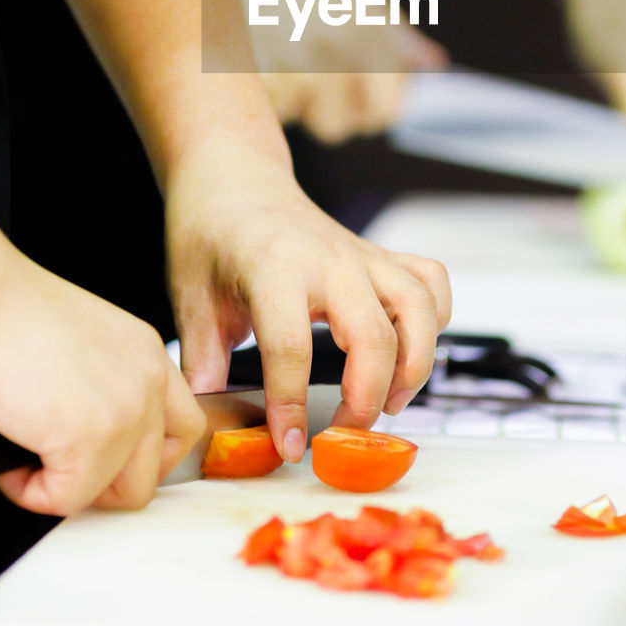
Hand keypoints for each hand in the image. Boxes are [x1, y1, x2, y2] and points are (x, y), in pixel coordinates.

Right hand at [0, 254, 205, 515]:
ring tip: (30, 459)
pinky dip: (30, 491)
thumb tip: (89, 434)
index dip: (145, 456)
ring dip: (72, 488)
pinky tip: (12, 461)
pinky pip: (67, 499)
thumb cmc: (10, 313)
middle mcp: (149, 380)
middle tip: (64, 469)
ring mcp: (127, 412)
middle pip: (158, 467)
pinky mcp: (90, 440)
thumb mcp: (86, 341)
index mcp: (148, 353)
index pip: (183, 425)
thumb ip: (106, 383)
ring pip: (122, 493)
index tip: (109, 462)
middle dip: (109, 482)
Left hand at [165, 147, 451, 462]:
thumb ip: (202, 362)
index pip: (292, 348)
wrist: (235, 179)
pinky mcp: (379, 255)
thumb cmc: (210, 235)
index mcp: (274, 268)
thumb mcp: (189, 298)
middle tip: (344, 435)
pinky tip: (409, 351)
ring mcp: (361, 254)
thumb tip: (208, 424)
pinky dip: (436, 318)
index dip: (292, 407)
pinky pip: (430, 281)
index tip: (289, 446)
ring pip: (418, 307)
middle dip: (366, 398)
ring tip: (390, 402)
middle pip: (372, 335)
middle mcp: (328, 259)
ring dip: (414, 363)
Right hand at [214, 0, 446, 142]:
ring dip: (290, 96)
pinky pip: (259, 108)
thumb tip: (431, 64)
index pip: (384, 108)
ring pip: (297, 117)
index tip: (367, 94)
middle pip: (338, 125)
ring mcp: (273, 63)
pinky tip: (249, 53)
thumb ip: (389, 25)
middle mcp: (319, 47)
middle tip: (315, 73)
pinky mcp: (231, 74)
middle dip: (332, 107)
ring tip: (274, 49)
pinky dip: (256, 90)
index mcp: (355, 24)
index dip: (378, 107)